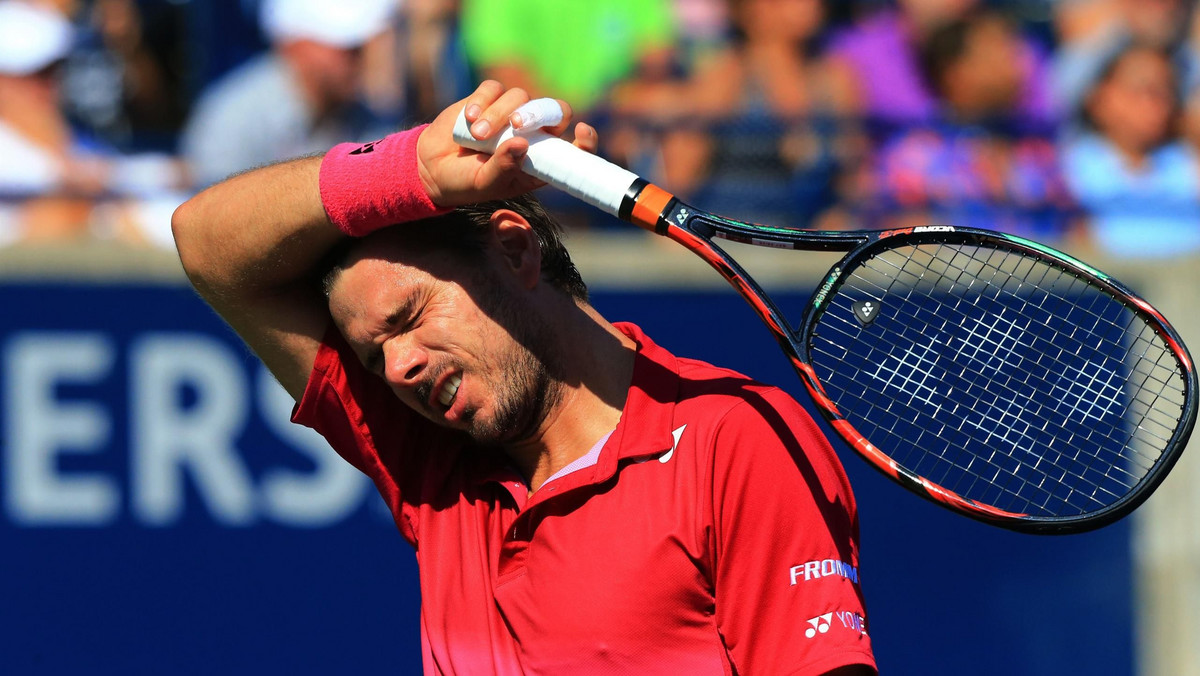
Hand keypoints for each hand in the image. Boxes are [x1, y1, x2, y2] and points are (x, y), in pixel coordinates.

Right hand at [416, 80, 598, 206]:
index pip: (575, 148)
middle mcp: (533, 134)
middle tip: (517, 124)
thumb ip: (504, 167)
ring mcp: (512, 113)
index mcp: (540, 160)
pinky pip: (494, 89)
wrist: (432, 167)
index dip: (585, 140)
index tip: (582, 131)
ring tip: (477, 136)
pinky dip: (481, 102)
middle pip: (555, 110)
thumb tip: (520, 145)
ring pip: (520, 97)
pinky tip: (468, 119)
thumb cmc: (466, 182)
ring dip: (498, 115)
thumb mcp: (485, 183)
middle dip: (539, 112)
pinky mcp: (489, 98)